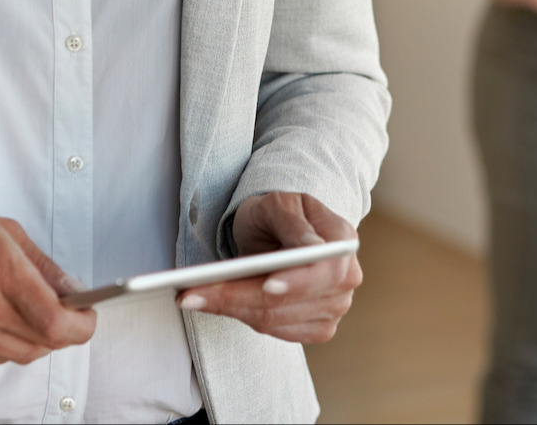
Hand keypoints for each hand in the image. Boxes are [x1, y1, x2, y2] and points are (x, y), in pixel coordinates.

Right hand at [0, 198, 95, 365]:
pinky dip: (6, 345)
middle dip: (63, 331)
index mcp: (0, 270)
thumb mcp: (4, 230)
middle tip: (64, 313)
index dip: (82, 326)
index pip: (56, 323)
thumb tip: (74, 292)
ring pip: (21, 355)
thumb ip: (43, 266)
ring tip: (27, 313)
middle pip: (43, 344)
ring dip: (35, 339)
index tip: (87, 317)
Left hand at [175, 192, 361, 343]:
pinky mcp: (316, 328)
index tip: (265, 284)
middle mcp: (345, 279)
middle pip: (289, 301)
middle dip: (238, 296)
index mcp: (342, 241)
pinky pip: (273, 332)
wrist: (279, 231)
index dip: (294, 281)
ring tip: (191, 297)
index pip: (322, 270)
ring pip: (274, 320)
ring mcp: (334, 308)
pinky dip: (240, 317)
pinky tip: (213, 303)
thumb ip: (293, 223)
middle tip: (192, 292)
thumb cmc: (278, 214)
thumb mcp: (279, 203)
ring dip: (230, 309)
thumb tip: (310, 248)